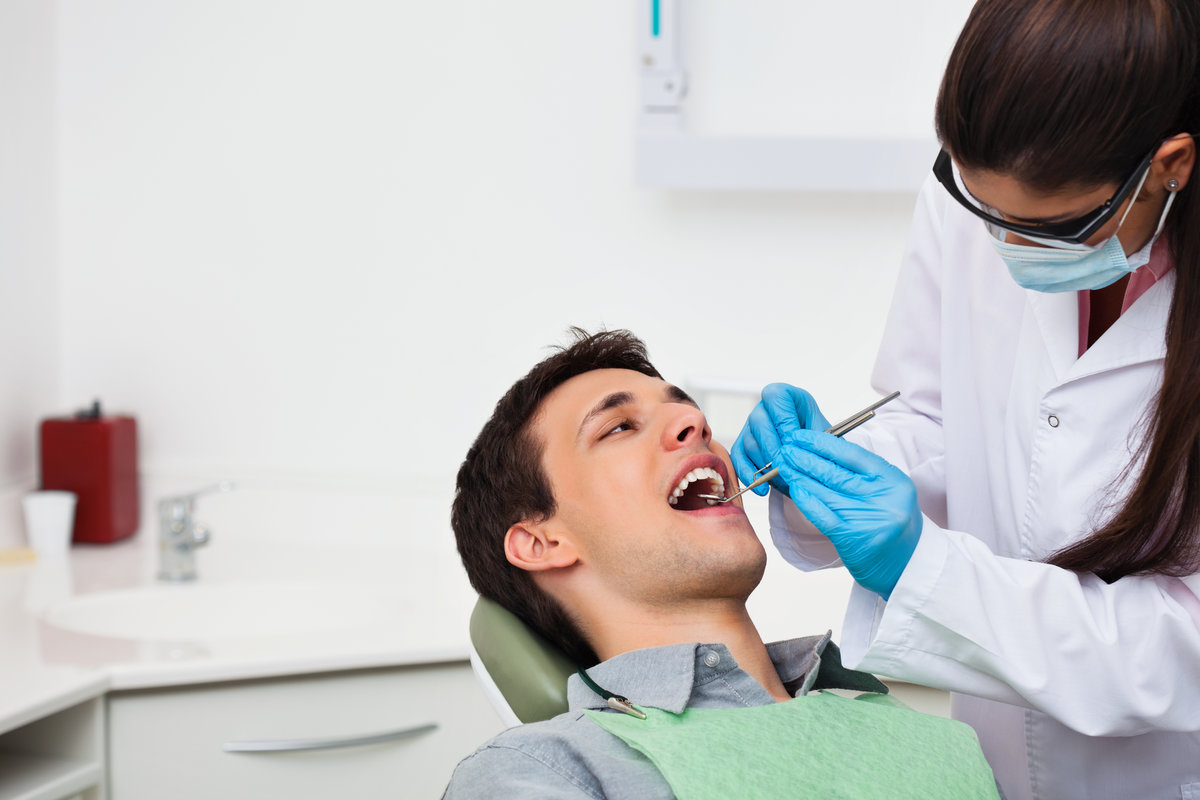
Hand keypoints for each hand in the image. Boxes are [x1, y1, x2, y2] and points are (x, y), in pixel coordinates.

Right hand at [732, 384, 830, 496]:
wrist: (814, 462)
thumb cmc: (821, 446)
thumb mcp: (826, 437)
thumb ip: (812, 439)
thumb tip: (792, 449)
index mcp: (788, 397)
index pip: (776, 396)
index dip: (784, 419)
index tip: (795, 441)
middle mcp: (766, 409)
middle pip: (759, 420)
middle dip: (773, 448)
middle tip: (786, 466)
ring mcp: (751, 427)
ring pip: (750, 442)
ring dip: (765, 464)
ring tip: (783, 478)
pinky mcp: (742, 446)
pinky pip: (738, 459)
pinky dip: (750, 475)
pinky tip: (763, 488)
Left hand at [773, 430, 920, 598]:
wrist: (908, 567)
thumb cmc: (892, 525)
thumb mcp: (888, 493)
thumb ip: (863, 474)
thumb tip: (822, 450)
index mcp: (894, 481)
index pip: (853, 454)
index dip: (823, 443)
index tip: (802, 436)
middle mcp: (884, 498)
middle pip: (836, 472)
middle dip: (806, 458)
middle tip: (785, 448)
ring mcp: (868, 518)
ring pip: (826, 491)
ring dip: (800, 476)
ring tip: (783, 465)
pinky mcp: (852, 538)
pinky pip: (822, 515)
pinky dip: (806, 500)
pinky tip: (794, 489)